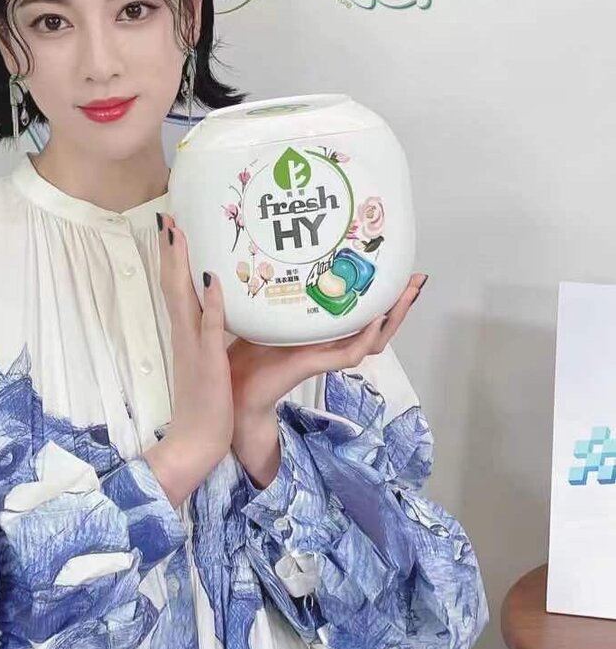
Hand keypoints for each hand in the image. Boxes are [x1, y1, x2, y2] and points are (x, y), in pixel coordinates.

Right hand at [143, 211, 231, 507]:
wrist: (195, 443)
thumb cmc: (207, 404)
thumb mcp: (207, 361)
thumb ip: (208, 335)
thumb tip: (214, 309)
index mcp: (186, 333)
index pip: (176, 286)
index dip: (173, 256)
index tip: (171, 226)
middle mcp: (185, 334)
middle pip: (173, 284)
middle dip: (170, 250)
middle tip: (167, 216)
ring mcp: (194, 346)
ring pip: (184, 298)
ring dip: (181, 266)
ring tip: (178, 234)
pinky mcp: (209, 362)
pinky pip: (210, 328)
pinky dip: (211, 303)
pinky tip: (211, 281)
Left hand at [228, 273, 427, 487]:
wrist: (233, 390)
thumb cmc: (245, 355)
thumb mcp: (265, 315)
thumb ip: (279, 294)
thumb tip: (277, 258)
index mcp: (320, 333)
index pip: (359, 314)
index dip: (379, 295)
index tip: (394, 270)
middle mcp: (328, 345)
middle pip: (375, 326)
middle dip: (398, 304)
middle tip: (416, 280)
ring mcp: (324, 356)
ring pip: (371, 340)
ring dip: (391, 318)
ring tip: (407, 296)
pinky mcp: (314, 366)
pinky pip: (348, 354)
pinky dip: (364, 338)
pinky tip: (375, 322)